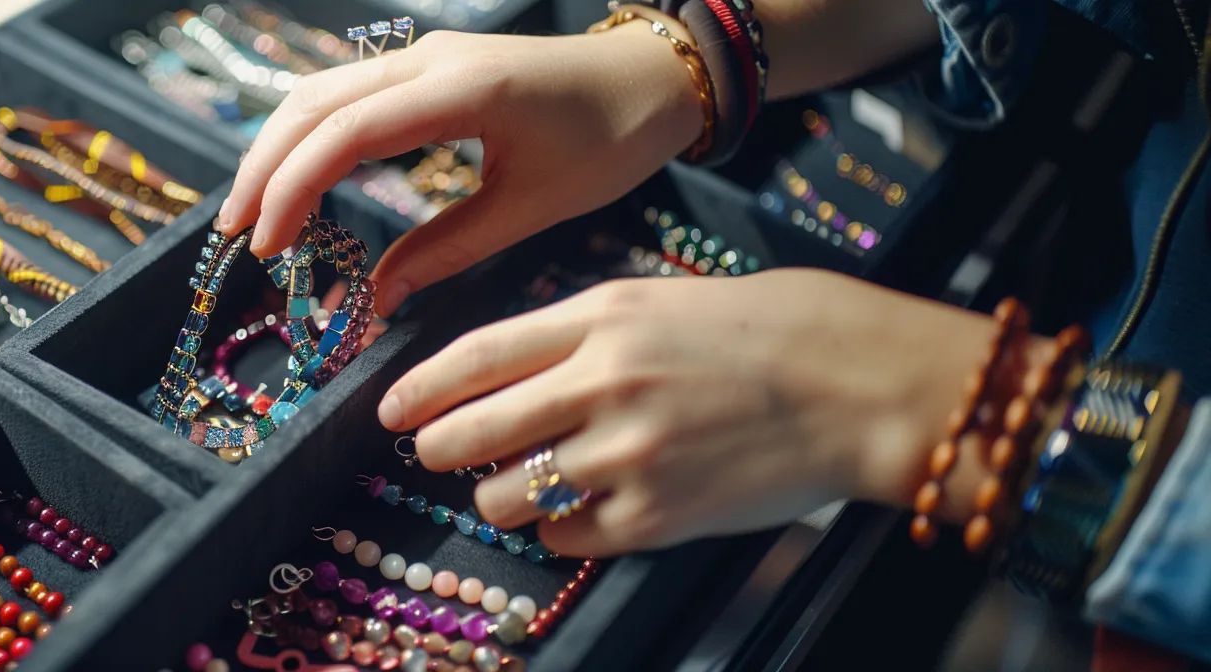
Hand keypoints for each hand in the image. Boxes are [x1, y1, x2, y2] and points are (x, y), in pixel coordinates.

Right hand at [215, 24, 703, 315]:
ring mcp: (424, 55)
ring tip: (250, 212)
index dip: (293, 188)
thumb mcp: (532, 208)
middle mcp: (430, 60)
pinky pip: (345, 92)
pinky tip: (292, 177)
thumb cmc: (608, 143)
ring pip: (319, 91)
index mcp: (461, 91)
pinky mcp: (427, 65)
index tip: (267, 245)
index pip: (346, 133)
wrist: (652, 81)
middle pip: (313, 104)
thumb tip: (378, 299)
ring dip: (276, 147)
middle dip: (264, 168)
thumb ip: (448, 250)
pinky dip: (307, 133)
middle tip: (235, 235)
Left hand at [381, 269, 1044, 557]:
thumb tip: (497, 372)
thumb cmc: (760, 332)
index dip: (418, 387)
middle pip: (469, 433)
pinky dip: (561, 525)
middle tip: (437, 452)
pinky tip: (588, 504)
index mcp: (601, 320)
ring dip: (502, 493)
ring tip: (533, 479)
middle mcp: (603, 385)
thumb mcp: (657, 302)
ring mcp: (627, 454)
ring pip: (505, 494)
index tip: (387, 408)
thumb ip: (574, 332)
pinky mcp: (655, 516)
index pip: (475, 357)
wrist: (854, 384)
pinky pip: (563, 535)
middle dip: (438, 447)